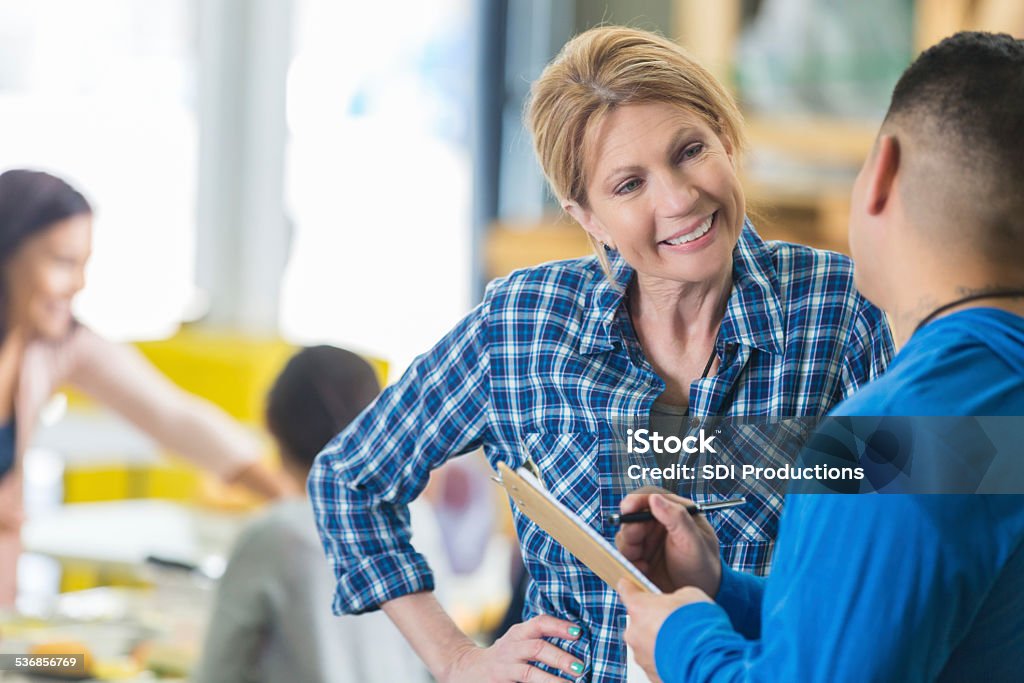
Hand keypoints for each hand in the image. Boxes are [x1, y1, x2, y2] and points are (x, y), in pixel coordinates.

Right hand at [444, 614, 584, 681]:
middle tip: (581, 667)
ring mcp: (505, 667)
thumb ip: (539, 639)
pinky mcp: (500, 682)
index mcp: (518, 633)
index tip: (578, 632)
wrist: (465, 669)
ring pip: (530, 672)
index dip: (559, 626)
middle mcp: (511, 647)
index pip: (540, 623)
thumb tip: (578, 640)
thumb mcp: (518, 642)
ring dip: (552, 680)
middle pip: (537, 648)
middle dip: (560, 658)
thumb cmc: (504, 656)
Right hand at [614, 492, 720, 594]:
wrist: (703, 595)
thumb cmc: (704, 566)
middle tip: (635, 541)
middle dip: (631, 528)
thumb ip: (677, 518)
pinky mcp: (640, 558)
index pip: (650, 496)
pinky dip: (629, 562)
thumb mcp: (694, 542)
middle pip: (632, 516)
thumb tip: (654, 498)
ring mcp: (648, 541)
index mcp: (676, 512)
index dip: (636, 500)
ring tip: (643, 561)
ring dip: (629, 547)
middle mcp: (659, 523)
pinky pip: (624, 554)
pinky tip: (644, 569)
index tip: (627, 508)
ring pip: (625, 535)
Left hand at [617, 579, 711, 680]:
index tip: (632, 585)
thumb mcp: (690, 595)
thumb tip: (675, 603)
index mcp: (639, 608)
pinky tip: (684, 656)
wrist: (709, 659)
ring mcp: (641, 656)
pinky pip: (657, 662)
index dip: (631, 587)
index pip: (626, 590)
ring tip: (683, 642)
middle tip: (675, 621)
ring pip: (647, 644)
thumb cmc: (699, 626)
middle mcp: (634, 633)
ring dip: (660, 641)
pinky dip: (667, 659)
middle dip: (653, 620)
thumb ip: (675, 597)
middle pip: (639, 621)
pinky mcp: (651, 674)